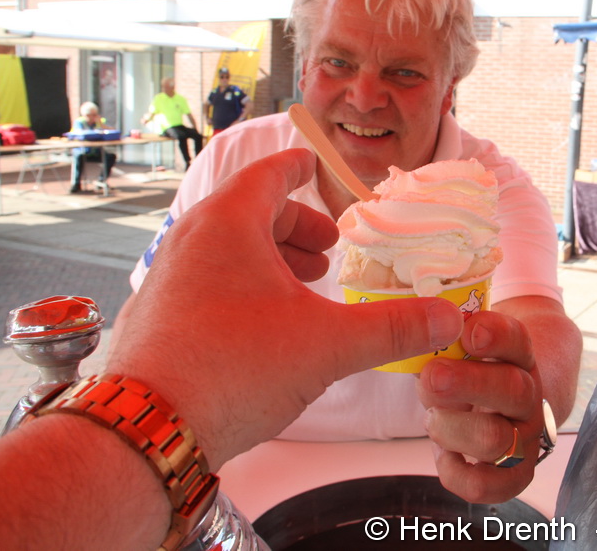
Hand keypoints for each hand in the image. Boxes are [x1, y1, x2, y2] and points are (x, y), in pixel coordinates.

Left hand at [106, 149, 462, 468]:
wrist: (148, 428)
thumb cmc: (233, 367)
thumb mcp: (327, 345)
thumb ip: (393, 329)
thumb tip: (448, 320)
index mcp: (229, 224)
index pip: (268, 174)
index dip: (300, 169)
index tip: (318, 168)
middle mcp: (190, 241)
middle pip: (248, 213)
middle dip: (295, 229)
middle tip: (328, 253)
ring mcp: (167, 280)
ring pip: (225, 250)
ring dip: (268, 260)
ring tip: (301, 290)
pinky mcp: (155, 318)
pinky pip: (205, 283)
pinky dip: (240, 287)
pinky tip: (263, 329)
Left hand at [417, 310, 543, 502]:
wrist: (505, 405)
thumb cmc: (468, 370)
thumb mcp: (459, 349)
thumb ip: (440, 342)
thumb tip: (406, 332)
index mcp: (519, 357)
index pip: (519, 341)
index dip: (497, 335)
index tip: (468, 331)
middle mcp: (529, 396)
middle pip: (513, 390)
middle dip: (469, 384)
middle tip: (433, 376)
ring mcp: (524, 437)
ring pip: (496, 440)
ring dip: (453, 429)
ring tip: (432, 418)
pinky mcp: (513, 475)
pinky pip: (488, 485)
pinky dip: (457, 472)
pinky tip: (444, 454)